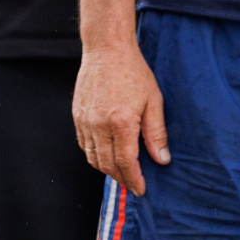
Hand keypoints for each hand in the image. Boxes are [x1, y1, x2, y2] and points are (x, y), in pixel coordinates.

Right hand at [73, 44, 169, 195]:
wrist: (107, 49)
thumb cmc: (134, 72)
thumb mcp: (153, 101)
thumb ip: (156, 133)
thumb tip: (162, 160)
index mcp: (121, 123)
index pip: (126, 163)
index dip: (134, 180)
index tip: (141, 189)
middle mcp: (99, 125)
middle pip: (107, 165)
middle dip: (121, 178)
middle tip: (133, 183)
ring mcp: (85, 121)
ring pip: (92, 158)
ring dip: (106, 169)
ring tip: (121, 171)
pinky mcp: (77, 115)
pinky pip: (83, 145)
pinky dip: (94, 155)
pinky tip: (105, 154)